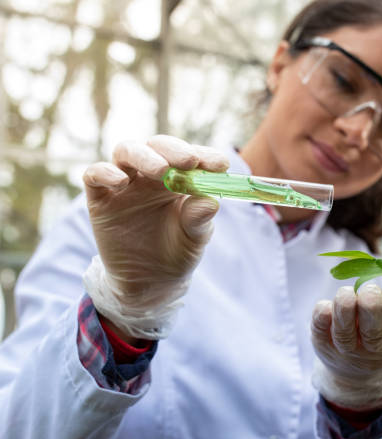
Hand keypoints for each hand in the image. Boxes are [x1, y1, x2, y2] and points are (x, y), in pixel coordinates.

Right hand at [82, 135, 228, 339]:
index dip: (206, 156)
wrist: (149, 283)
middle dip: (174, 150)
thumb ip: (200, 219)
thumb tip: (211, 202)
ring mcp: (125, 185)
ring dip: (144, 156)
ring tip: (161, 170)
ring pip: (127, 152)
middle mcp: (152, 176)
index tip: (220, 165)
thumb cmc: (177, 252)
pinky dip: (105, 172)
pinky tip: (120, 182)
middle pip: (157, 146)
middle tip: (189, 161)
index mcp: (180, 179)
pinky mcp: (100, 199)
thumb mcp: (194, 239)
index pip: (191, 157)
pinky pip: (95, 175)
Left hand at [311, 282, 381, 409]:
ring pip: (344, 330)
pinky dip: (322, 313)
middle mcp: (373, 350)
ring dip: (345, 305)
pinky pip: (319, 328)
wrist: (358, 372)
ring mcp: (346, 349)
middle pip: (373, 329)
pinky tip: (326, 306)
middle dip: (371, 303)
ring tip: (347, 293)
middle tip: (370, 291)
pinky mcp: (322, 343)